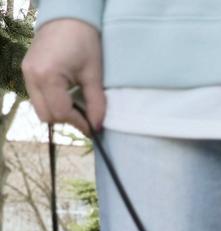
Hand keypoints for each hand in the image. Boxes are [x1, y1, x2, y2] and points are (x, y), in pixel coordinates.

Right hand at [21, 19, 104, 134]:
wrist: (66, 16)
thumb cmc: (83, 41)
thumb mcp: (93, 74)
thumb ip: (96, 104)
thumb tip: (97, 127)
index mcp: (48, 76)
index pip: (61, 113)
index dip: (79, 123)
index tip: (93, 127)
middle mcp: (32, 76)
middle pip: (47, 115)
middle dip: (66, 119)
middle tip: (83, 115)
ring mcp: (26, 73)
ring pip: (40, 109)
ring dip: (58, 112)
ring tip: (75, 105)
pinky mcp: (26, 71)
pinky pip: (37, 97)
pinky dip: (51, 102)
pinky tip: (65, 96)